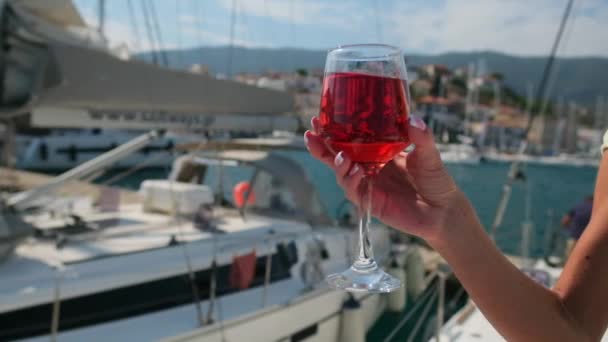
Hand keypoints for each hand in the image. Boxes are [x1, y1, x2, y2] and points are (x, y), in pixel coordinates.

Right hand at [305, 116, 466, 241]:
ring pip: (342, 174)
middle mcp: (369, 167)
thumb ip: (421, 138)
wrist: (444, 211)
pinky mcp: (371, 202)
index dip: (333, 130)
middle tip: (311, 135)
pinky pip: (354, 191)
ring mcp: (368, 185)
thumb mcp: (429, 155)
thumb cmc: (436, 181)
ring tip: (341, 156)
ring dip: (337, 164)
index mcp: (378, 152)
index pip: (350, 139)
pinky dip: (351, 181)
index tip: (320, 117)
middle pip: (337, 156)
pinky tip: (355, 172)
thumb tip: (412, 119)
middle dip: (322, 146)